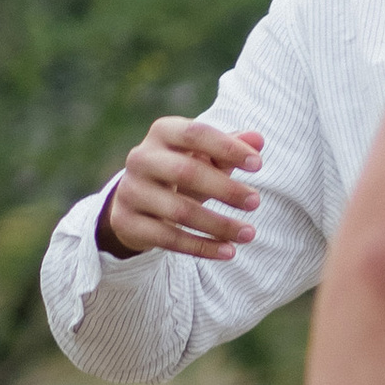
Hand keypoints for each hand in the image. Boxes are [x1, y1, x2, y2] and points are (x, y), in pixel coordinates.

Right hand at [101, 120, 262, 260]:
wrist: (136, 200)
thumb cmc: (180, 170)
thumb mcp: (203, 156)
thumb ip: (229, 148)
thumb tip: (258, 139)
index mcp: (162, 132)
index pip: (195, 133)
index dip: (227, 147)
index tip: (258, 165)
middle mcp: (141, 158)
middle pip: (185, 172)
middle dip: (225, 189)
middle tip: (256, 202)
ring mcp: (130, 191)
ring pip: (179, 211)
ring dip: (219, 224)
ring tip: (249, 233)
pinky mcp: (126, 222)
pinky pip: (168, 238)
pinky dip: (202, 247)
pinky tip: (228, 251)